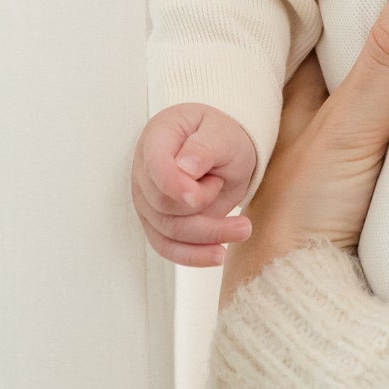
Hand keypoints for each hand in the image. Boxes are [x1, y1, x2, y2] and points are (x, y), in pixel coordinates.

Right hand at [132, 102, 258, 266]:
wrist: (224, 152)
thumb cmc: (220, 137)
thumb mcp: (222, 133)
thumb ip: (204, 148)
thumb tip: (184, 170)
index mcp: (158, 138)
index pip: (155, 166)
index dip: (172, 185)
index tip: (195, 198)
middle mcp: (145, 171)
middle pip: (164, 204)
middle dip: (203, 203)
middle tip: (224, 183)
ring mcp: (148, 201)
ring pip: (169, 232)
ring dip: (209, 233)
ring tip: (244, 227)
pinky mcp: (158, 224)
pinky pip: (169, 248)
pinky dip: (195, 256)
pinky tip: (219, 254)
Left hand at [219, 0, 388, 308]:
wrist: (296, 306)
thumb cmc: (299, 217)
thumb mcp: (351, 127)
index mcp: (282, 81)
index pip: (314, 11)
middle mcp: (298, 105)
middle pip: (338, 44)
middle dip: (369, 12)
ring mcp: (323, 140)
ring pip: (356, 81)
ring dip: (386, 56)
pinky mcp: (349, 173)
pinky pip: (376, 117)